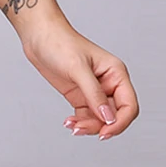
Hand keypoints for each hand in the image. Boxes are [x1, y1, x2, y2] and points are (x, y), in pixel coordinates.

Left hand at [21, 21, 138, 140]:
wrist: (37, 34)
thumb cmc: (58, 41)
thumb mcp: (77, 67)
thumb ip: (94, 93)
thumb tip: (108, 118)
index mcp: (115, 73)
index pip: (129, 105)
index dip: (120, 122)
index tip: (105, 132)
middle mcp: (108, 83)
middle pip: (114, 116)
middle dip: (100, 126)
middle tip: (82, 128)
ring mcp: (93, 90)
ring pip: (100, 119)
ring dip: (88, 126)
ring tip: (73, 125)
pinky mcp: (80, 95)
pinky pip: (87, 116)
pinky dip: (80, 122)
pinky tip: (70, 122)